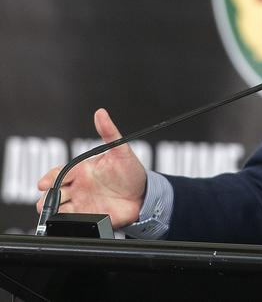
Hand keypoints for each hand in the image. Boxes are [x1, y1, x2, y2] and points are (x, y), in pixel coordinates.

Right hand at [36, 108, 146, 229]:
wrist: (143, 195)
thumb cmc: (131, 171)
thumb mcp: (121, 150)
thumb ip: (109, 132)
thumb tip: (100, 113)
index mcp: (82, 170)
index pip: (58, 173)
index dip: (48, 178)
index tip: (44, 183)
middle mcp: (78, 187)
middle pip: (53, 194)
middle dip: (47, 198)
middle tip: (48, 201)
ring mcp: (81, 203)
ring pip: (58, 209)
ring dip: (53, 212)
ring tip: (55, 212)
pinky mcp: (88, 218)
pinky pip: (71, 222)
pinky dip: (65, 222)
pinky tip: (67, 220)